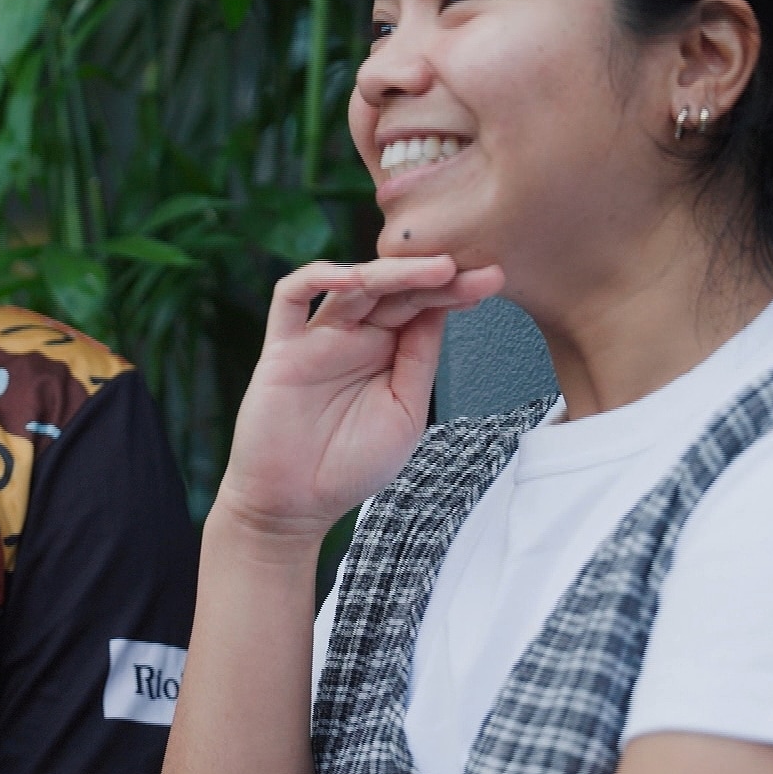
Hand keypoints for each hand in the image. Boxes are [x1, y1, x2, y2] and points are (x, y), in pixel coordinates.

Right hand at [215, 256, 502, 544]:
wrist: (293, 506)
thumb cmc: (349, 466)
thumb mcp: (405, 413)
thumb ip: (419, 362)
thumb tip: (441, 311)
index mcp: (387, 353)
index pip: (422, 308)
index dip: (453, 292)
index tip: (491, 280)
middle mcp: (354, 338)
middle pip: (394, 291)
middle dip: (433, 277)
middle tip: (470, 267)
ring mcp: (317, 340)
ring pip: (353, 287)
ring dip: (392, 272)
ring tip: (433, 269)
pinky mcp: (281, 350)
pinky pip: (289, 299)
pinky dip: (315, 278)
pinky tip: (350, 277)